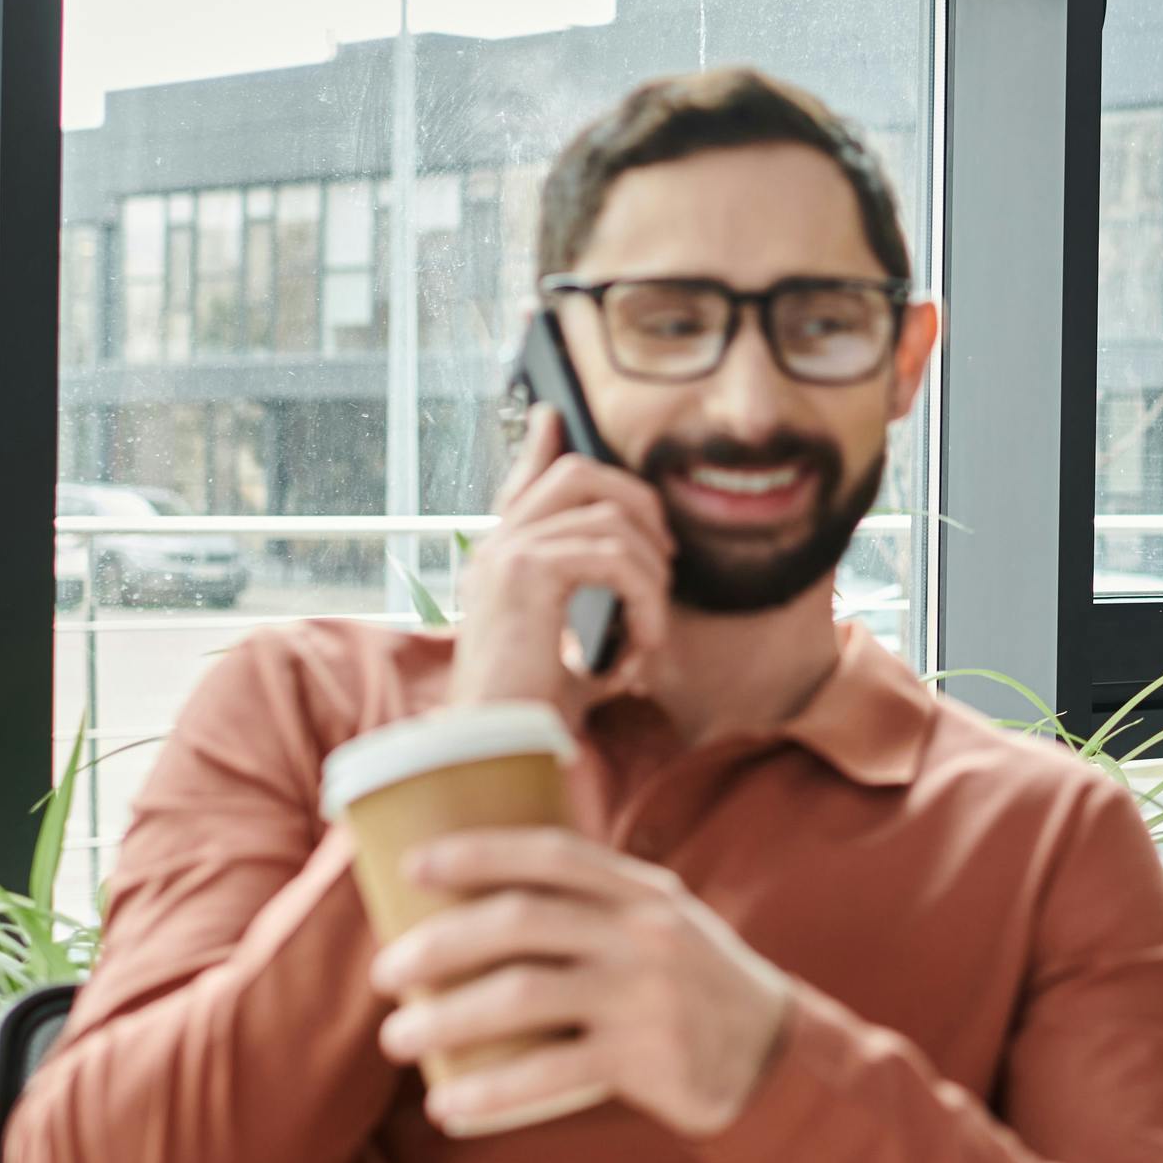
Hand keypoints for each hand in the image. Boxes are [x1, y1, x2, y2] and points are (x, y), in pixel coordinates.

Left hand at [372, 828, 793, 1139]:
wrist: (773, 1057)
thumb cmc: (693, 985)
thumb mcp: (663, 922)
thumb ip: (595, 903)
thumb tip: (484, 893)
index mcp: (643, 891)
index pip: (553, 854)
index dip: (478, 852)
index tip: (412, 866)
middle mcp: (645, 933)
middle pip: (522, 921)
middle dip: (439, 943)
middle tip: (387, 972)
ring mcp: (645, 995)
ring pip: (522, 995)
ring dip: (444, 1017)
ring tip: (398, 1038)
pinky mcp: (645, 1058)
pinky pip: (550, 1072)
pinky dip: (490, 1091)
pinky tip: (447, 1104)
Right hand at [446, 412, 674, 713]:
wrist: (496, 746)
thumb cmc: (534, 712)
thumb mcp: (571, 655)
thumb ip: (595, 616)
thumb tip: (643, 599)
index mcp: (501, 559)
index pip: (523, 482)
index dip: (542, 444)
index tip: (552, 416)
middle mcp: (497, 546)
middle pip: (579, 474)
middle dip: (640, 503)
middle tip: (667, 558)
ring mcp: (508, 553)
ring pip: (611, 519)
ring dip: (652, 575)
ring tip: (650, 629)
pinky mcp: (527, 572)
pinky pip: (615, 558)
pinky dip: (645, 601)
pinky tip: (642, 645)